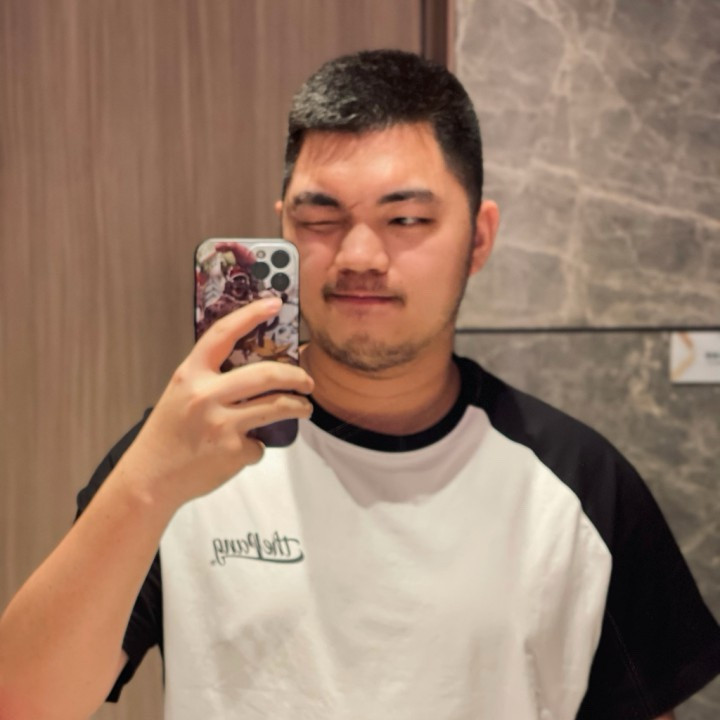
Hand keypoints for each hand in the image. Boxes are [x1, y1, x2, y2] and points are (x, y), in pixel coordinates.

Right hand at [115, 297, 313, 507]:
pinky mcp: (233, 451)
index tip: (276, 303)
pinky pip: (259, 444)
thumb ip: (210, 380)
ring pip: (276, 406)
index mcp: (190, 374)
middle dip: (297, 376)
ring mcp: (221, 424)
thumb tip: (257, 374)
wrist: (150, 479)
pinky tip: (244, 451)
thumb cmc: (167, 433)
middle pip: (266, 375)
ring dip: (298, 407)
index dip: (251, 315)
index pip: (223, 334)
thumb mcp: (180, 395)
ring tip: (304, 408)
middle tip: (308, 381)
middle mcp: (205, 395)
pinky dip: (256, 448)